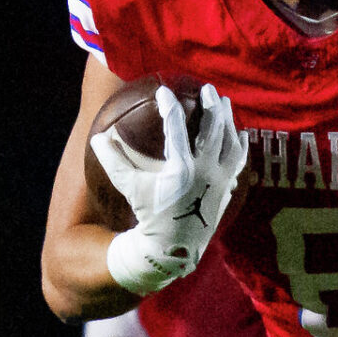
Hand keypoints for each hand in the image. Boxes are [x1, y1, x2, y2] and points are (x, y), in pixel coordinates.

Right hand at [105, 83, 247, 294]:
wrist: (172, 248)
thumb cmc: (149, 215)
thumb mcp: (129, 188)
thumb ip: (113, 161)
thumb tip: (98, 137)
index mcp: (181, 169)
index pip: (176, 127)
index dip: (169, 106)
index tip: (164, 91)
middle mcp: (205, 172)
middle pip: (213, 129)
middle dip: (211, 105)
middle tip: (207, 89)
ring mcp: (220, 181)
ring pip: (230, 142)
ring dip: (228, 120)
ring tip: (224, 103)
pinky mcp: (227, 189)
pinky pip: (238, 161)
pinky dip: (239, 145)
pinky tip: (239, 133)